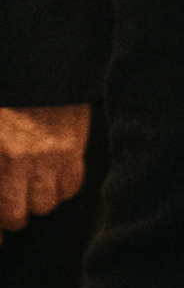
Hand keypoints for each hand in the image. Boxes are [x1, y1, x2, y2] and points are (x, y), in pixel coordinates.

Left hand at [0, 103, 78, 230]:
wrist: (32, 71)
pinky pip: (70, 188)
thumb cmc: (4, 109)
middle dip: (11, 213)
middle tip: (10, 202)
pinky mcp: (73, 150)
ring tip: (30, 184)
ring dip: (36, 200)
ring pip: (45, 206)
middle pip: (17, 216)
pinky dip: (60, 187)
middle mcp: (17, 160)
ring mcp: (48, 156)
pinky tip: (50, 174)